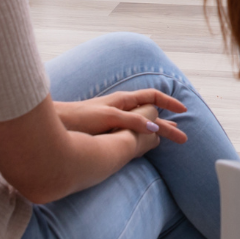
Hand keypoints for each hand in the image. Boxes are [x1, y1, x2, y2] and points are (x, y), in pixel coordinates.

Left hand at [56, 89, 189, 148]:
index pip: (154, 97)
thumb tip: (154, 127)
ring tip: (168, 138)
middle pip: (151, 113)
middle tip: (182, 138)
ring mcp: (114, 117)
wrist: (56, 123)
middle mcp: (121, 107)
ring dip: (157, 129)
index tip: (183, 111)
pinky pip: (132, 130)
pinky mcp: (107, 128)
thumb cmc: (80, 117)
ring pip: (142, 122)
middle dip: (167, 124)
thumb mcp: (109, 117)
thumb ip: (131, 121)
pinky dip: (143, 135)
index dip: (170, 103)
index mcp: (124, 100)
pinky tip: (143, 142)